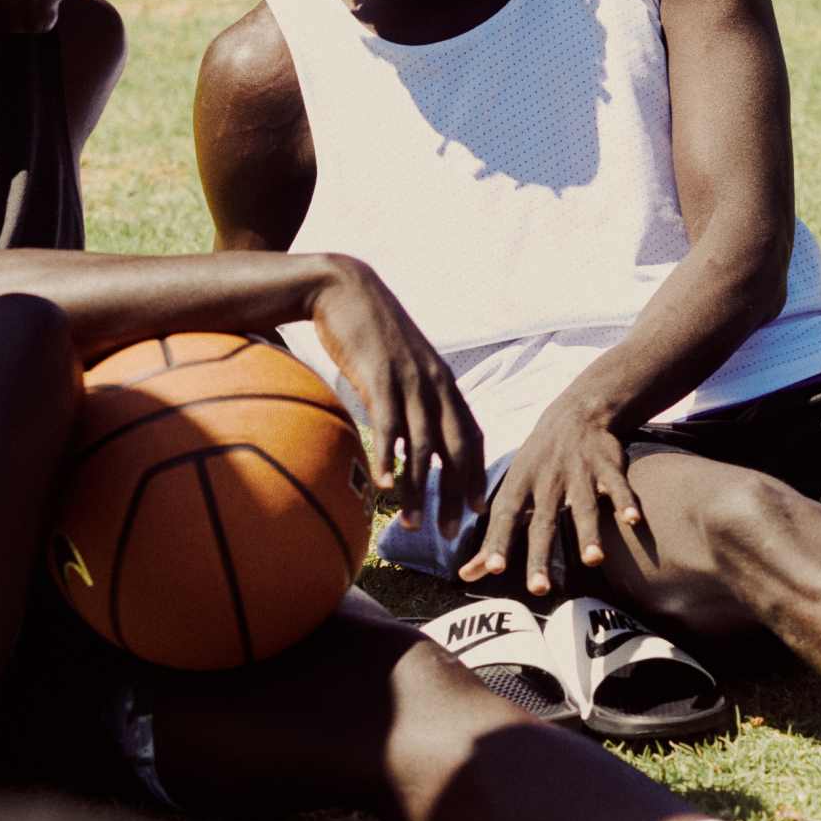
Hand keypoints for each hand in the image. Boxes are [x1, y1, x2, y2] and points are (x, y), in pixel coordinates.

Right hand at [305, 256, 484, 532]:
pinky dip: (389, 458)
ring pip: (424, 446)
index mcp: (443, 383)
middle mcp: (434, 384)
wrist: (344, 287)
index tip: (475, 509)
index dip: (475, 474)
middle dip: (456, 494)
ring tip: (415, 525)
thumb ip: (411, 396)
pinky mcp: (380, 376)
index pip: (472, 436)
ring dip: (420, 490)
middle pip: (456, 449)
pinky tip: (384, 485)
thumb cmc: (369, 331)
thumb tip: (405, 435)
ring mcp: (409, 381)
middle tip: (450, 532)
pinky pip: (388, 425)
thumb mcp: (401, 364)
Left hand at [461, 397, 643, 597]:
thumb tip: (466, 576)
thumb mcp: (511, 492)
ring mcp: (579, 472)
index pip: (505, 518)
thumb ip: (492, 538)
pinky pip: (618, 485)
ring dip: (588, 532)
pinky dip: (626, 501)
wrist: (575, 415)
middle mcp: (547, 480)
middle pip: (544, 522)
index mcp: (519, 486)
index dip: (499, 542)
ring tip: (593, 560)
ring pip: (584, 506)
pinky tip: (633, 521)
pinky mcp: (607, 465)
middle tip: (538, 589)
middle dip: (540, 555)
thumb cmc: (536, 465)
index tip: (493, 569)